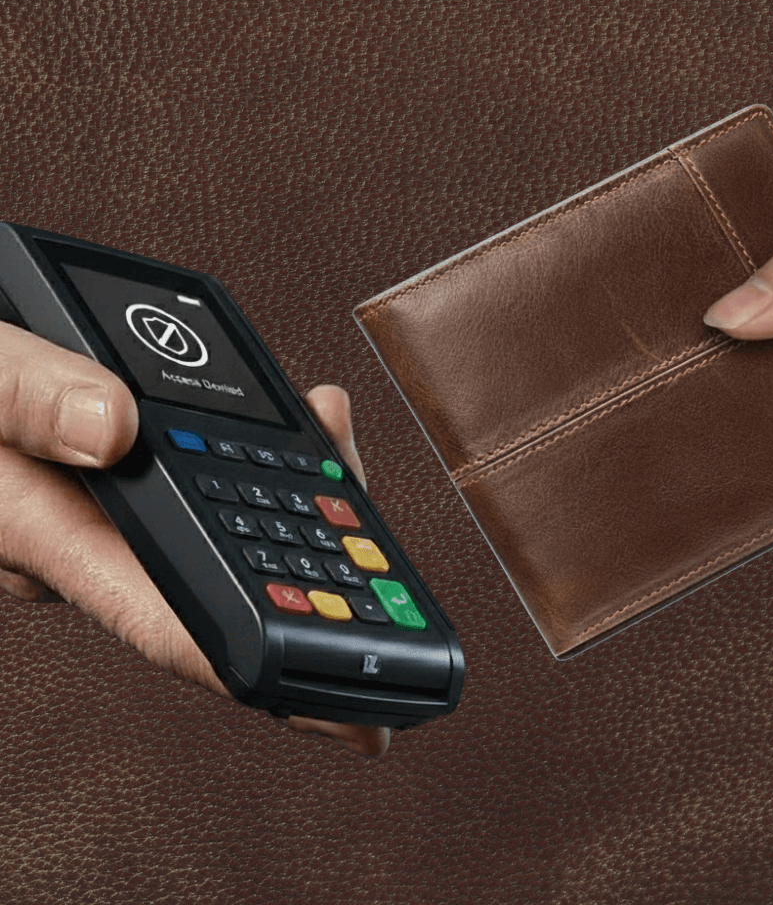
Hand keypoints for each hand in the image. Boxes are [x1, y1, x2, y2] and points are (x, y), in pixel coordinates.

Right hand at [0, 323, 388, 757]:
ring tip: (363, 496)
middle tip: (396, 630)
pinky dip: (271, 469)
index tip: (338, 712)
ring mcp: (118, 517)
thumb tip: (115, 428)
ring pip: (225, 538)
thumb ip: (27, 399)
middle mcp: (95, 544)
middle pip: (221, 588)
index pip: (170, 619)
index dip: (259, 668)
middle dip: (312, 608)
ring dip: (304, 524)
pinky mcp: (131, 485)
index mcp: (54, 536)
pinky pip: (210, 493)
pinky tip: (317, 434)